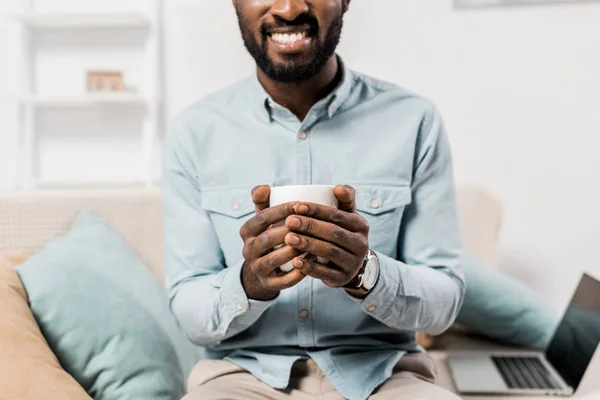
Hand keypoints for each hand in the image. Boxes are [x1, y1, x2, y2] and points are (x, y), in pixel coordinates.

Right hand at [239, 185, 306, 299]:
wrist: (266, 267)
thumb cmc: (271, 233)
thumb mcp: (264, 217)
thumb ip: (263, 199)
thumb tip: (265, 187)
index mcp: (246, 231)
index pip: (262, 218)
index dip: (282, 210)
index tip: (301, 205)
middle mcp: (247, 250)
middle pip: (268, 239)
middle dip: (289, 230)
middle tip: (309, 224)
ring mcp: (257, 268)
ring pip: (275, 259)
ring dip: (295, 250)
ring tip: (314, 242)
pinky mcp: (268, 284)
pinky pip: (284, 280)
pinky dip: (299, 272)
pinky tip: (314, 261)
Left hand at [283, 185, 369, 287]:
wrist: (348, 264)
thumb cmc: (341, 232)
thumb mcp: (346, 215)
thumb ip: (344, 198)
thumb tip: (338, 188)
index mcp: (360, 225)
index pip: (337, 215)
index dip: (317, 210)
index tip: (296, 206)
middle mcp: (361, 244)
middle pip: (333, 233)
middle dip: (310, 226)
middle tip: (289, 221)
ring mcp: (353, 263)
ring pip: (329, 252)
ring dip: (308, 244)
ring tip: (288, 238)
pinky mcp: (342, 279)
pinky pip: (325, 273)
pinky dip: (310, 268)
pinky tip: (295, 262)